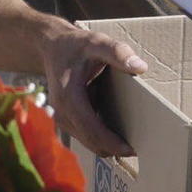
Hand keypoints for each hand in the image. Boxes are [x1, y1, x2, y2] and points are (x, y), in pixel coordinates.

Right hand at [39, 24, 147, 157]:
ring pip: (87, 142)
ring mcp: (61, 117)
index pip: (91, 130)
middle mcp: (61, 112)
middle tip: (139, 148)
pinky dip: (100, 138)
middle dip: (113, 149)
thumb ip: (117, 52)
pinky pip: (84, 136)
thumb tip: (140, 67)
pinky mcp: (64, 119)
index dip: (112, 142)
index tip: (132, 149)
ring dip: (107, 145)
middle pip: (90, 141)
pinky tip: (117, 131)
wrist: (51, 46)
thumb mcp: (97, 42)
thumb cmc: (75, 45)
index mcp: (69, 97)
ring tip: (131, 141)